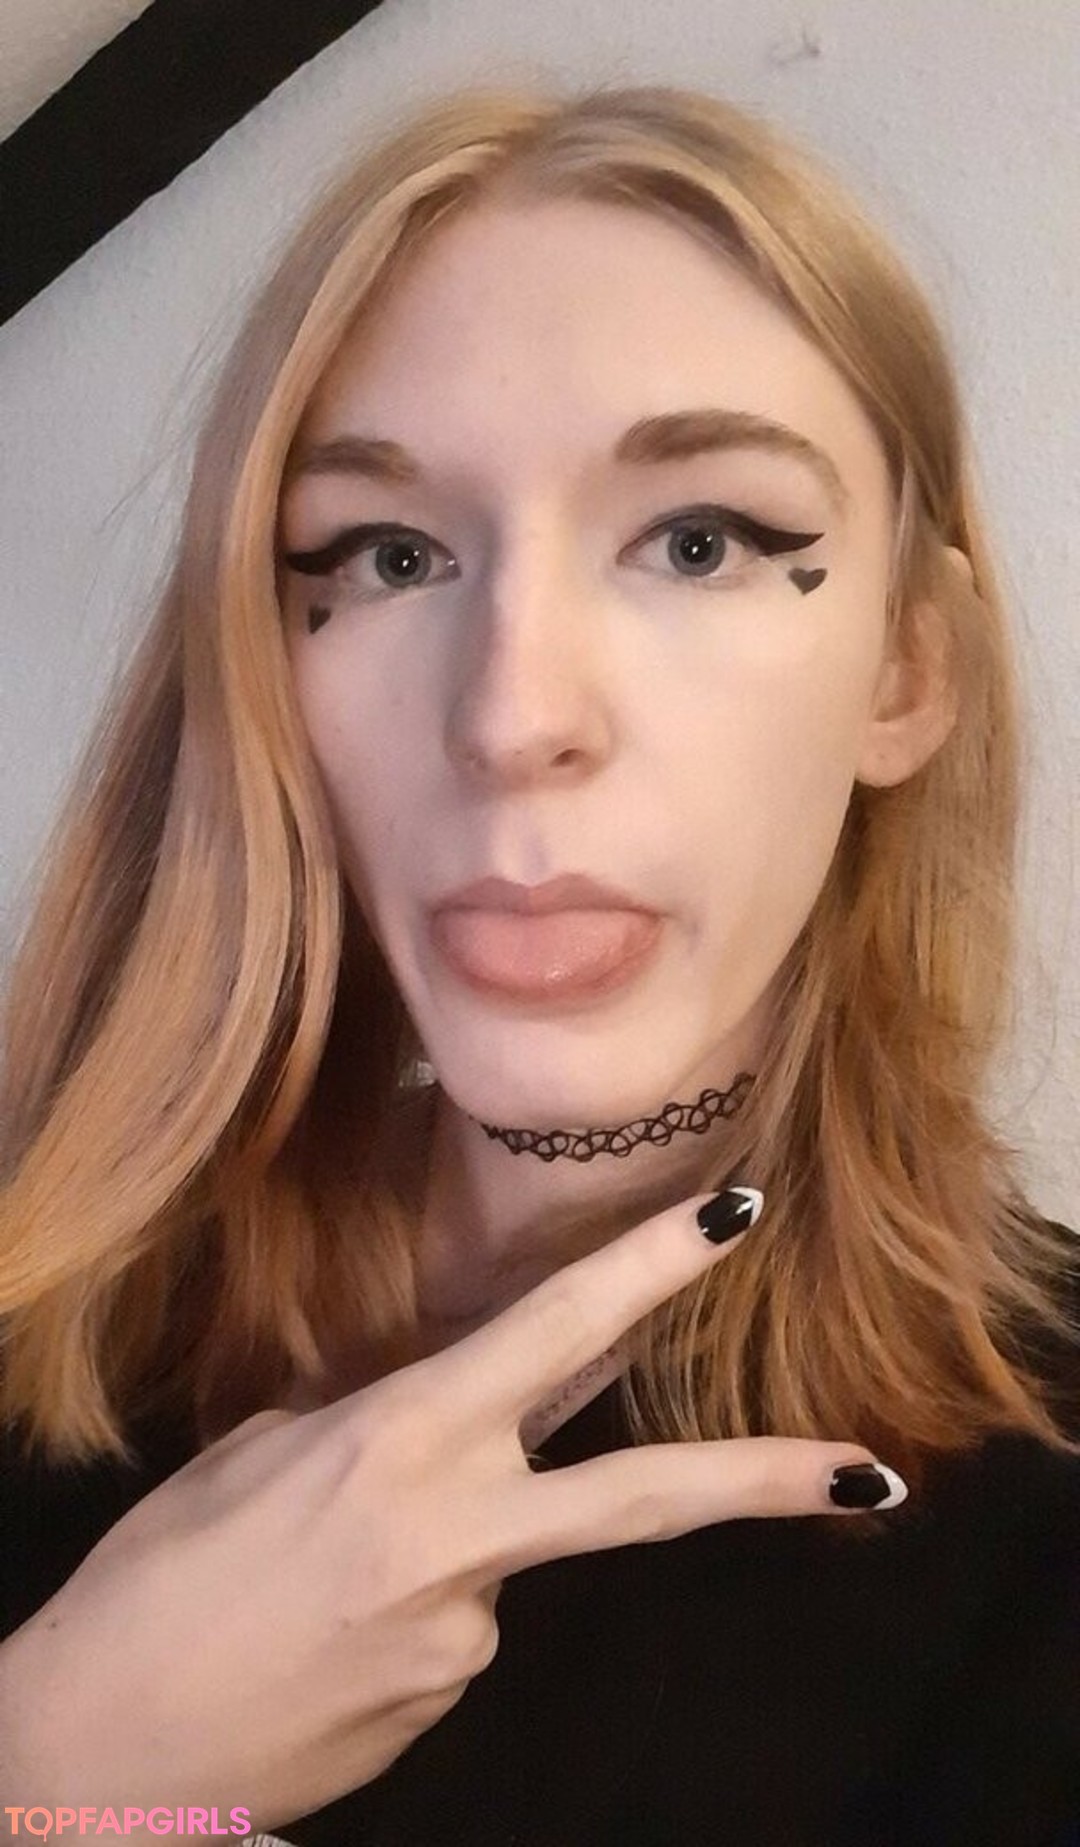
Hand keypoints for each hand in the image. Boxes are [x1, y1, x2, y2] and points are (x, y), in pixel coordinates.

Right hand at [0, 1189, 898, 1832]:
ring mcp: (465, 1638)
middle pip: (645, 1496)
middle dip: (765, 1477)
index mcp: (400, 1441)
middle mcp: (459, 1536)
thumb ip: (372, 1425)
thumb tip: (439, 1417)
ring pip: (497, 1560)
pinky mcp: (449, 1701)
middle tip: (873, 1471)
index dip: (653, 1270)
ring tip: (304, 1591)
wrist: (97, 1758)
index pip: (555, 1335)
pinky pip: (451, 1630)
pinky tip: (318, 1640)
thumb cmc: (157, 1582)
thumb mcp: (256, 1457)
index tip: (736, 1219)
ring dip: (435, 1553)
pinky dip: (404, 1615)